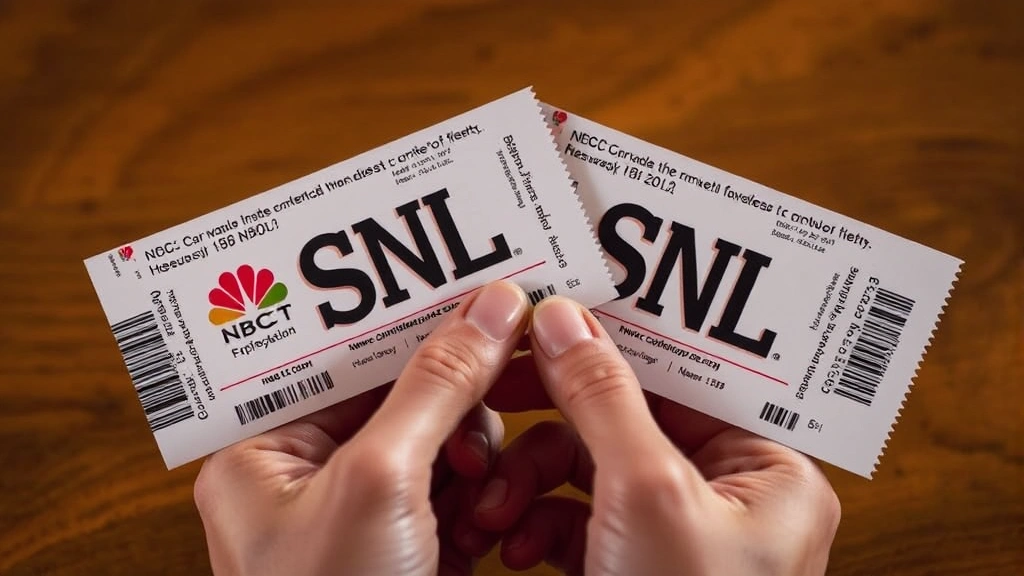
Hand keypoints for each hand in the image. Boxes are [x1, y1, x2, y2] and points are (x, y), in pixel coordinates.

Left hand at [193, 281, 529, 575]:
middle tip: (505, 381)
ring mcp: (361, 515)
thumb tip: (489, 307)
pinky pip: (456, 492)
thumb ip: (436, 386)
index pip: (342, 353)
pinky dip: (482, 500)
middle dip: (453, 403)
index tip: (474, 287)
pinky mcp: (407, 548)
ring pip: (437, 441)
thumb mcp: (381, 484)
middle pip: (396, 394)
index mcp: (265, 452)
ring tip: (480, 489)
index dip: (410, 317)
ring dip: (474, 457)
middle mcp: (306, 477)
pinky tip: (487, 526)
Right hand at [468, 296, 840, 574]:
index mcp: (770, 472)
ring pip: (593, 465)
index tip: (555, 316)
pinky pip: (579, 516)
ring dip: (532, 478)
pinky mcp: (634, 564)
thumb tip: (566, 318)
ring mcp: (679, 532)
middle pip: (633, 416)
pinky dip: (538, 522)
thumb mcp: (644, 498)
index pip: (691, 373)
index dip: (621, 340)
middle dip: (558, 422)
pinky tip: (511, 544)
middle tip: (502, 396)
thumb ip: (605, 399)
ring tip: (495, 506)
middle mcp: (732, 495)